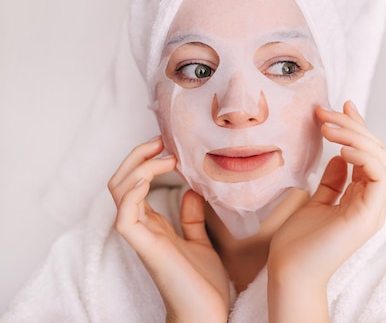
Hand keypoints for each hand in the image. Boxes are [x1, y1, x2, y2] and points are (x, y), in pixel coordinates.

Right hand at [108, 137, 229, 322]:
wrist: (206, 314)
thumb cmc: (202, 283)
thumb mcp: (200, 242)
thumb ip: (191, 219)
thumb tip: (190, 191)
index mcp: (153, 224)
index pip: (135, 183)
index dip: (145, 160)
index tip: (168, 144)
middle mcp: (142, 227)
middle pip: (121, 181)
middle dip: (137, 156)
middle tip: (161, 140)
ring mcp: (142, 237)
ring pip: (119, 192)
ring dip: (137, 167)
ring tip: (163, 156)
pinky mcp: (146, 248)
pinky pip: (125, 217)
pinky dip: (131, 194)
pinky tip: (146, 179)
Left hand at [267, 101, 385, 321]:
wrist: (289, 272)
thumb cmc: (298, 242)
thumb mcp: (316, 201)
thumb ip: (332, 181)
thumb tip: (339, 158)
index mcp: (361, 198)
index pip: (368, 154)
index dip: (357, 128)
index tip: (340, 107)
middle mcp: (371, 201)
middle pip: (377, 151)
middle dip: (353, 126)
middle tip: (326, 113)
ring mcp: (373, 208)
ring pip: (381, 158)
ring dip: (356, 136)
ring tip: (328, 128)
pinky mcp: (368, 215)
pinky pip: (379, 176)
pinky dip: (363, 157)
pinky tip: (340, 150)